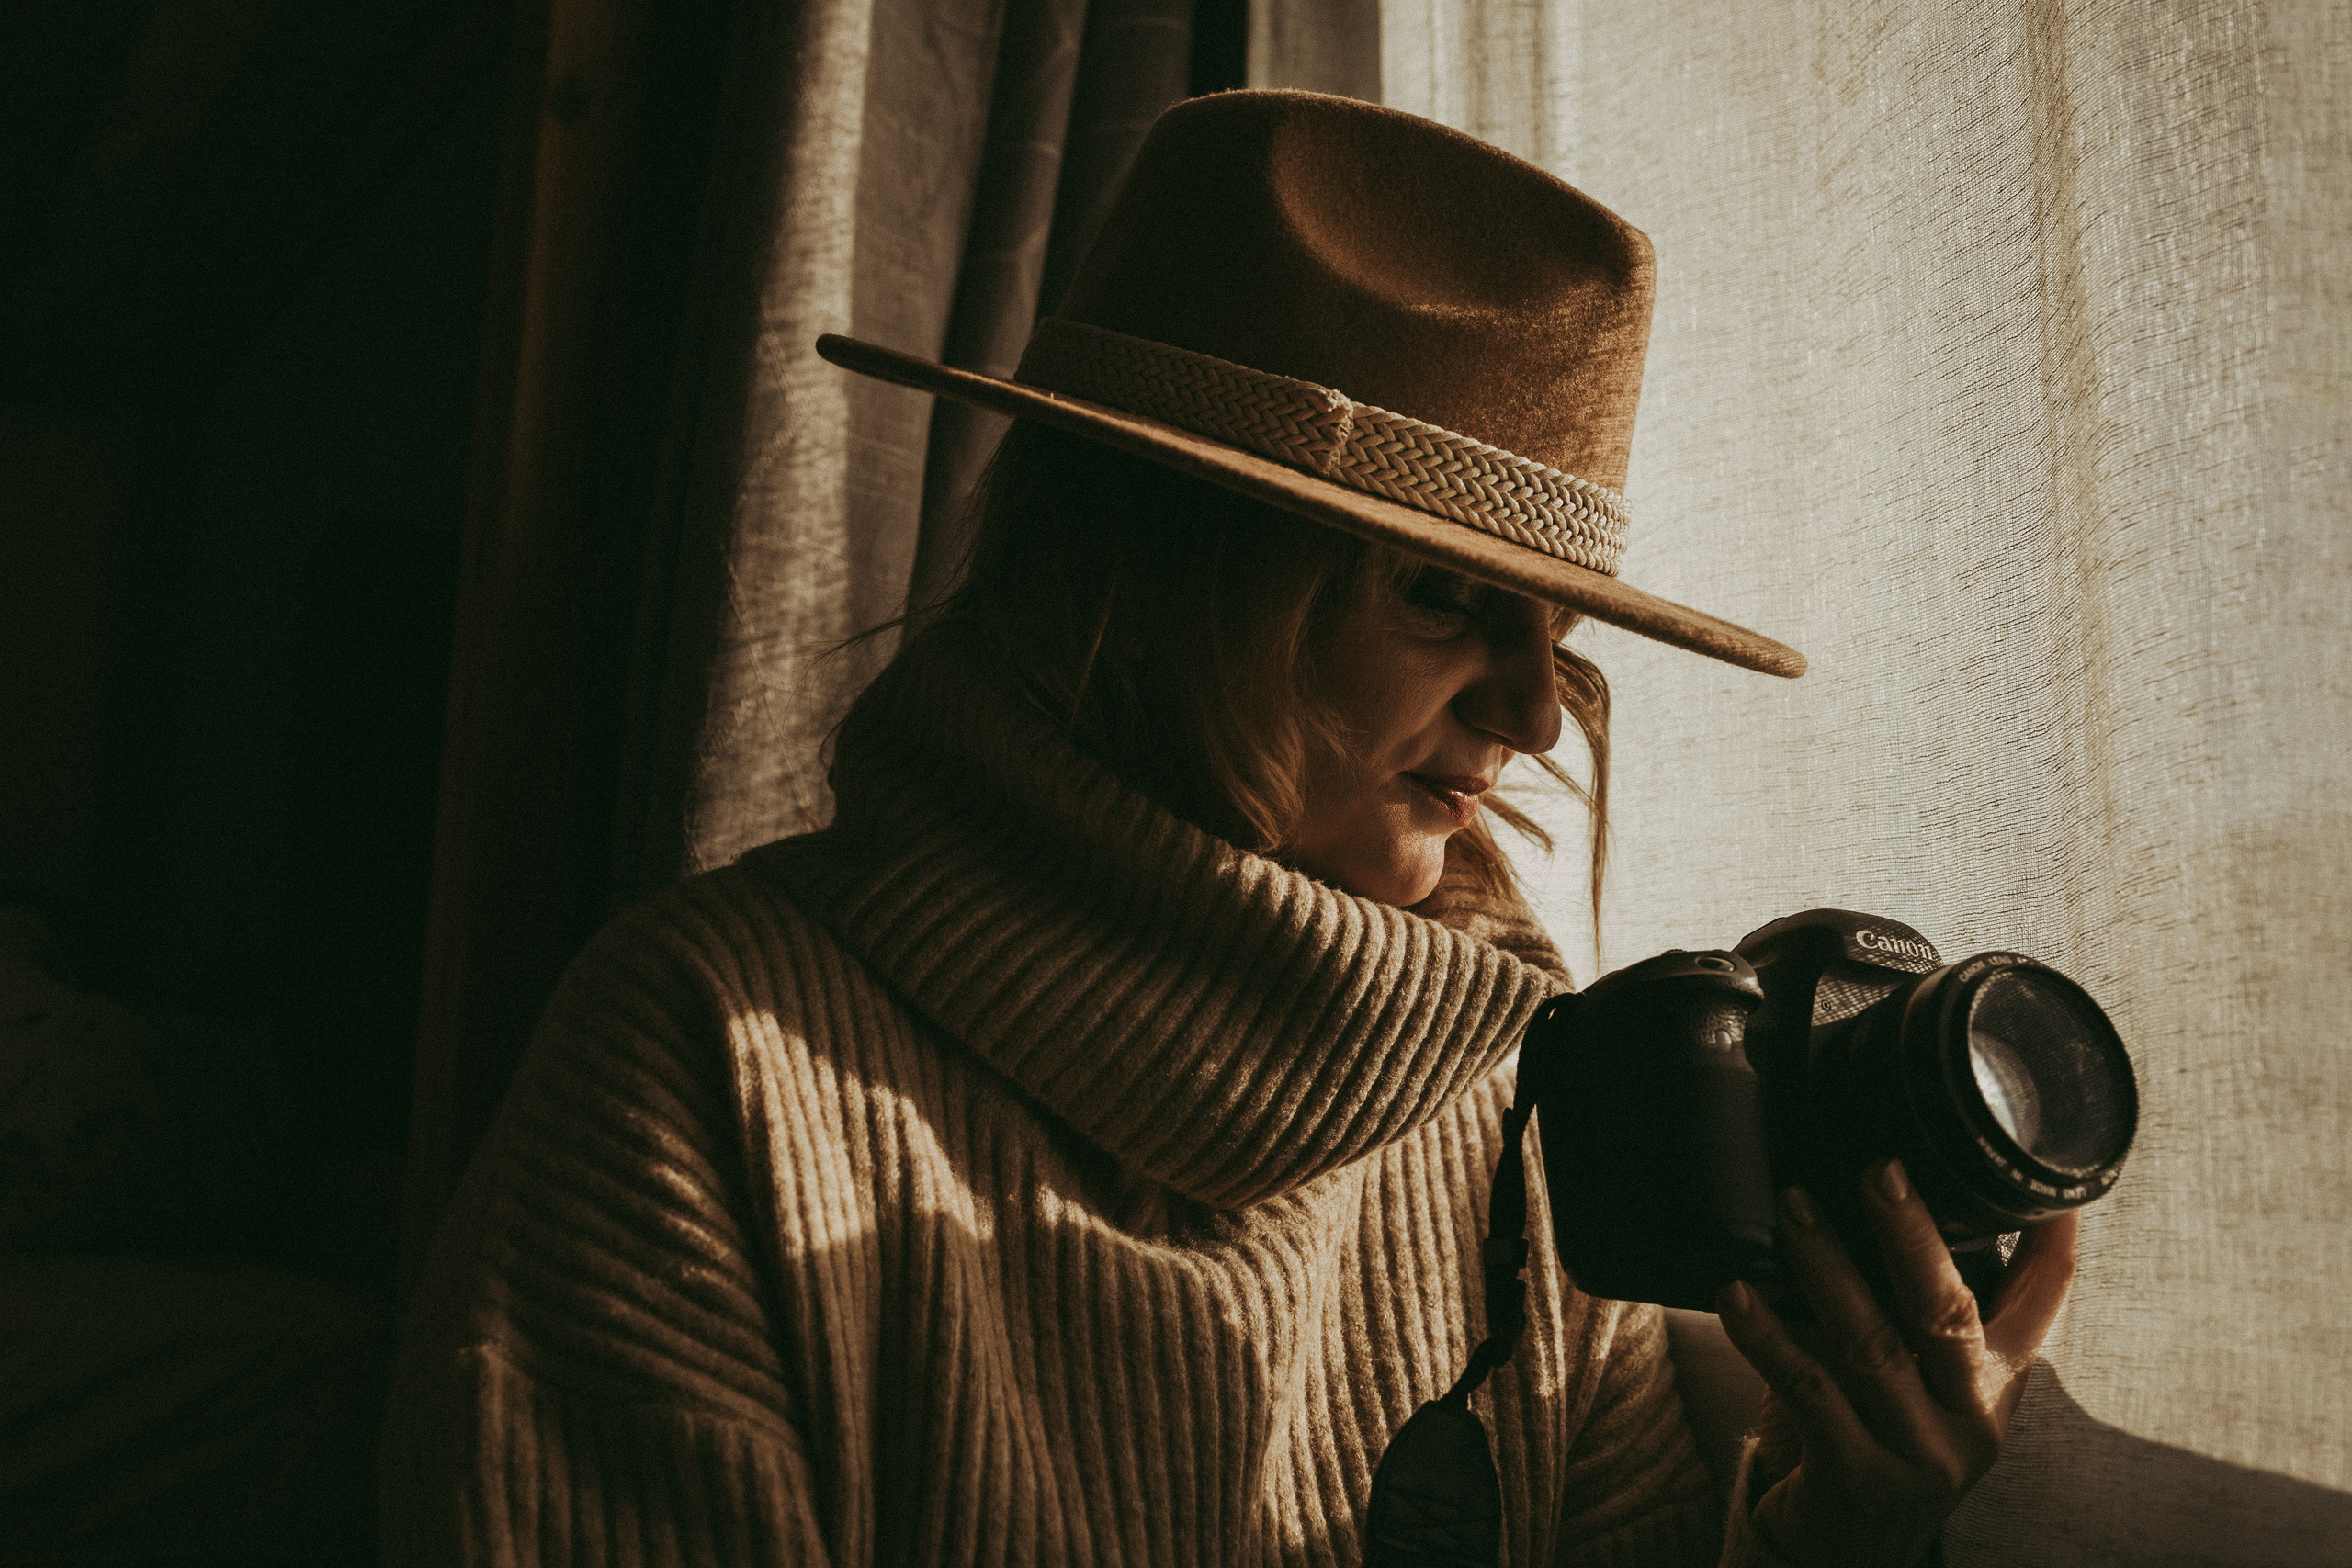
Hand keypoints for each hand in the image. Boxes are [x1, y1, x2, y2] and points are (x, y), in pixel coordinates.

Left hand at [1714, 1161, 2078, 1566]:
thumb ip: (1907, 1310)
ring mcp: (1918, 1456)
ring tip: (1792, 1211)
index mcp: (1994, 1386)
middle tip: (1879, 1169)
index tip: (2051, 1187)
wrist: (1843, 1556)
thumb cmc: (1869, 1439)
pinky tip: (1738, 1294)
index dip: (2053, 1247)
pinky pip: (1808, 1389)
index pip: (2043, 1306)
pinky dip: (1767, 1335)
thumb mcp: (1911, 1378)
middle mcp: (1970, 1422)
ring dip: (1825, 1268)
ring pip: (1872, 1345)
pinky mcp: (1857, 1479)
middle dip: (1913, 1235)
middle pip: (1948, 1313)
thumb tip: (1875, 1196)